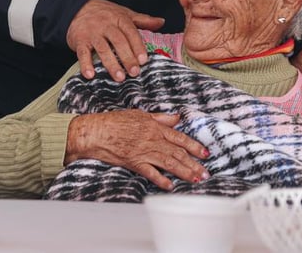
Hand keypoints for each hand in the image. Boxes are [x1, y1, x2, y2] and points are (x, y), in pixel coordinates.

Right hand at [66, 0, 163, 81]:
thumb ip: (142, 20)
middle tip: (134, 72)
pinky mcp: (79, 40)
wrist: (77, 7)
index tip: (144, 60)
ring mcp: (92, 33)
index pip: (130, 32)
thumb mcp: (123, 13)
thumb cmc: (104, 13)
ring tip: (119, 77)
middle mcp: (106, 25)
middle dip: (127, 57)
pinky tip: (90, 75)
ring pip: (102, 48)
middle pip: (118, 41)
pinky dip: (85, 64)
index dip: (137, 46)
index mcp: (119, 18)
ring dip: (110, 63)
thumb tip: (161, 22)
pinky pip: (82, 52)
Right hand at [66, 110, 209, 189]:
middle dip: (194, 164)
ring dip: (184, 172)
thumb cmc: (114, 121)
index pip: (179, 137)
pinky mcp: (134, 162)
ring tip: (196, 179)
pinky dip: (161, 180)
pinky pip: (151, 172)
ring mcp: (144, 151)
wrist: (96, 131)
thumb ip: (160, 118)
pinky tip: (171, 186)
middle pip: (178, 153)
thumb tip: (176, 117)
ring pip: (169, 163)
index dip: (194, 146)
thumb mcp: (139, 114)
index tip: (206, 153)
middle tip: (206, 173)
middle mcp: (152, 139)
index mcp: (154, 127)